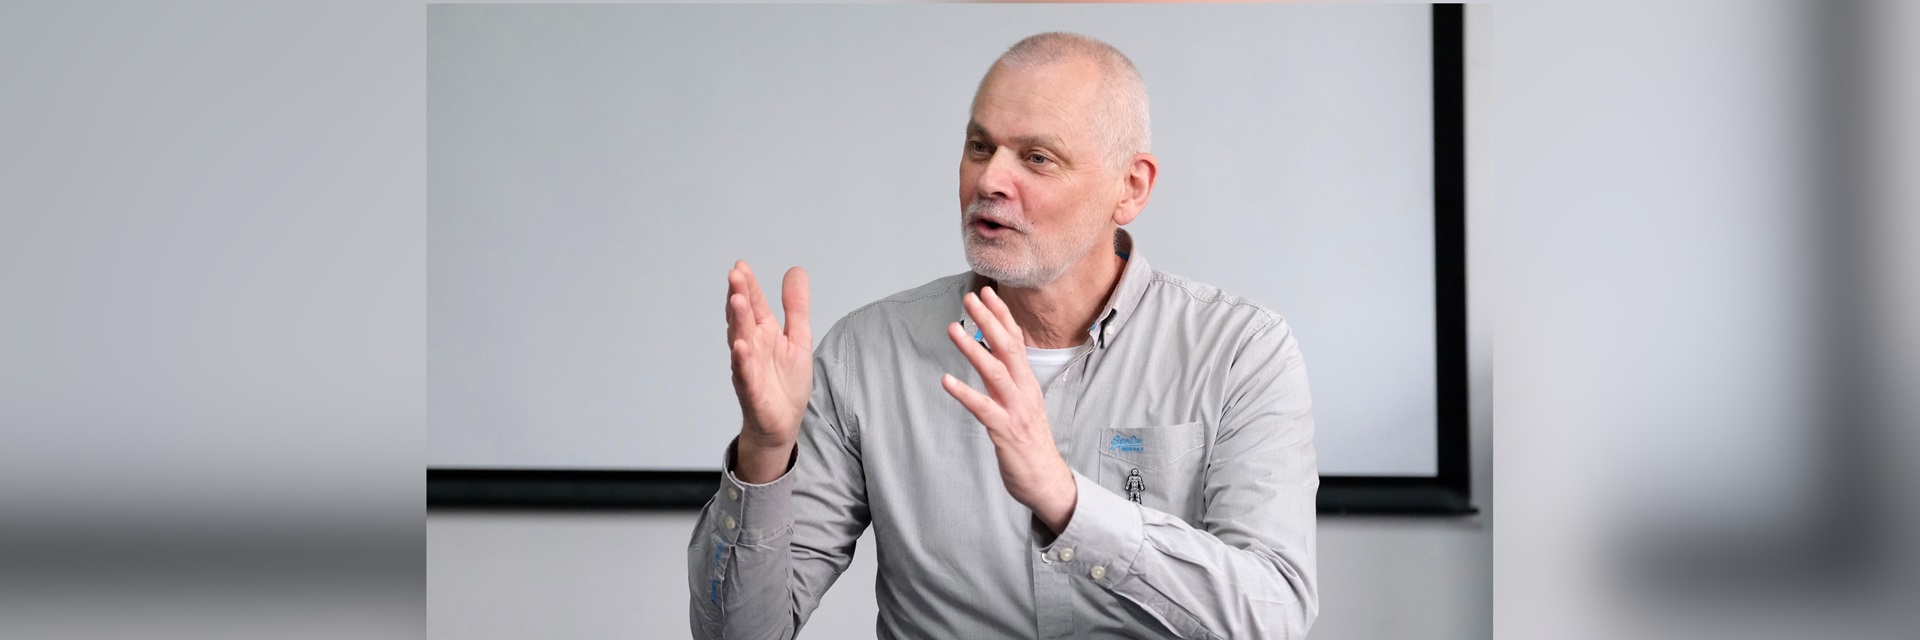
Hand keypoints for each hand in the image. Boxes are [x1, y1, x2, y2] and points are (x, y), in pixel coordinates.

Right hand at [725, 261, 811, 483]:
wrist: (783, 423)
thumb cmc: (786, 383)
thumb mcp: (798, 338)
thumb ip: (796, 307)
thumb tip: (795, 270)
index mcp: (764, 332)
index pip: (755, 304)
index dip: (749, 285)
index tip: (741, 265)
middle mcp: (752, 346)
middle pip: (743, 317)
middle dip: (739, 296)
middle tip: (735, 274)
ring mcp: (748, 367)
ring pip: (740, 341)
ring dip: (738, 321)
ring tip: (737, 301)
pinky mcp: (751, 390)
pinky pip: (744, 374)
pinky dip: (741, 360)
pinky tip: (740, 346)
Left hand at [941, 286, 1078, 533]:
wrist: (1047, 481)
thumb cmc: (1030, 442)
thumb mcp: (1022, 404)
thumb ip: (1009, 380)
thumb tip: (990, 355)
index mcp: (1028, 383)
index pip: (1016, 341)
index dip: (1002, 316)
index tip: (987, 293)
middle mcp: (1024, 391)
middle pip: (1008, 348)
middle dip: (989, 321)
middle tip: (970, 298)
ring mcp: (1016, 410)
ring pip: (996, 372)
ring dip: (973, 349)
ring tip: (953, 329)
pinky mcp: (1005, 431)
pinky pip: (983, 408)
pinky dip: (964, 393)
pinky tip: (946, 380)